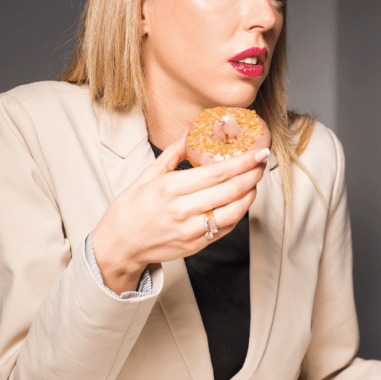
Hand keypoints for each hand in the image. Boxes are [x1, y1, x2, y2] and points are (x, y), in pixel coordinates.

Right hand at [92, 136, 268, 294]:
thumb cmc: (130, 209)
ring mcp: (190, 231)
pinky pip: (224, 229)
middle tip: (262, 163)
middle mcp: (182, 210)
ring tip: (253, 183)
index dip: (243, 163)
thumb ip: (173, 153)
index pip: (217, 173)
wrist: (119, 245)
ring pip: (233, 213)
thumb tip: (191, 133)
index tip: (258, 153)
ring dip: (249, 196)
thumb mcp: (147, 175)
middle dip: (252, 176)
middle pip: (230, 191)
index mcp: (170, 188)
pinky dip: (236, 215)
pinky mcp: (195, 246)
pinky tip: (239, 203)